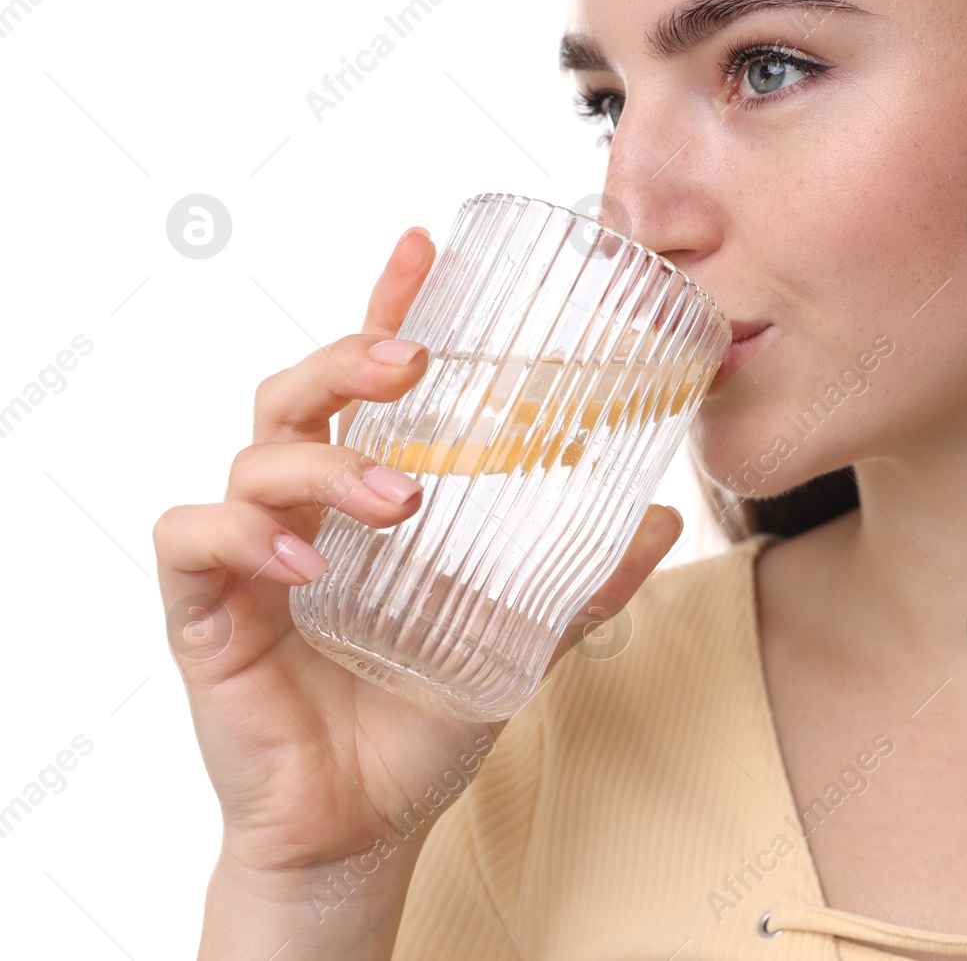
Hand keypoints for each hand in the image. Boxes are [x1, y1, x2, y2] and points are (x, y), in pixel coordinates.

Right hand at [153, 227, 684, 885]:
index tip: (424, 244)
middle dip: (350, 360)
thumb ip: (584, 582)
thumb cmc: (423, 719)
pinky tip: (308, 564)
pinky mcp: (204, 614)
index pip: (369, 383)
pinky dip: (247, 539)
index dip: (389, 306)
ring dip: (327, 463)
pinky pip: (197, 544)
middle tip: (412, 359)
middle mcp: (303, 509)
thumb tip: (665, 519)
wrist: (361, 826)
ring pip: (255, 457)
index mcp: (368, 496)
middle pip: (298, 394)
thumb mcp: (519, 639)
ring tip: (401, 499)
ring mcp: (249, 557)